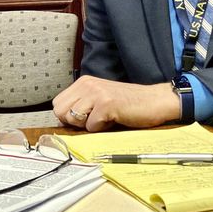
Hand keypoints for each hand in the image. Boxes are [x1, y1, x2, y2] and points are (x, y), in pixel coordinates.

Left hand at [52, 75, 180, 131]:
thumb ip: (82, 104)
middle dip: (75, 122)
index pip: (58, 103)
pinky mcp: (106, 104)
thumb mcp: (100, 99)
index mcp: (84, 82)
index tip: (84, 118)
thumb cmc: (129, 104)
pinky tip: (114, 119)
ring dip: (89, 125)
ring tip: (105, 118)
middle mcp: (87, 84)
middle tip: (95, 119)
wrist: (154, 101)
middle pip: (61, 112)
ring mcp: (96, 93)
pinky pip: (91, 126)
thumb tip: (63, 120)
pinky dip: (102, 129)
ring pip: (74, 118)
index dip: (68, 116)